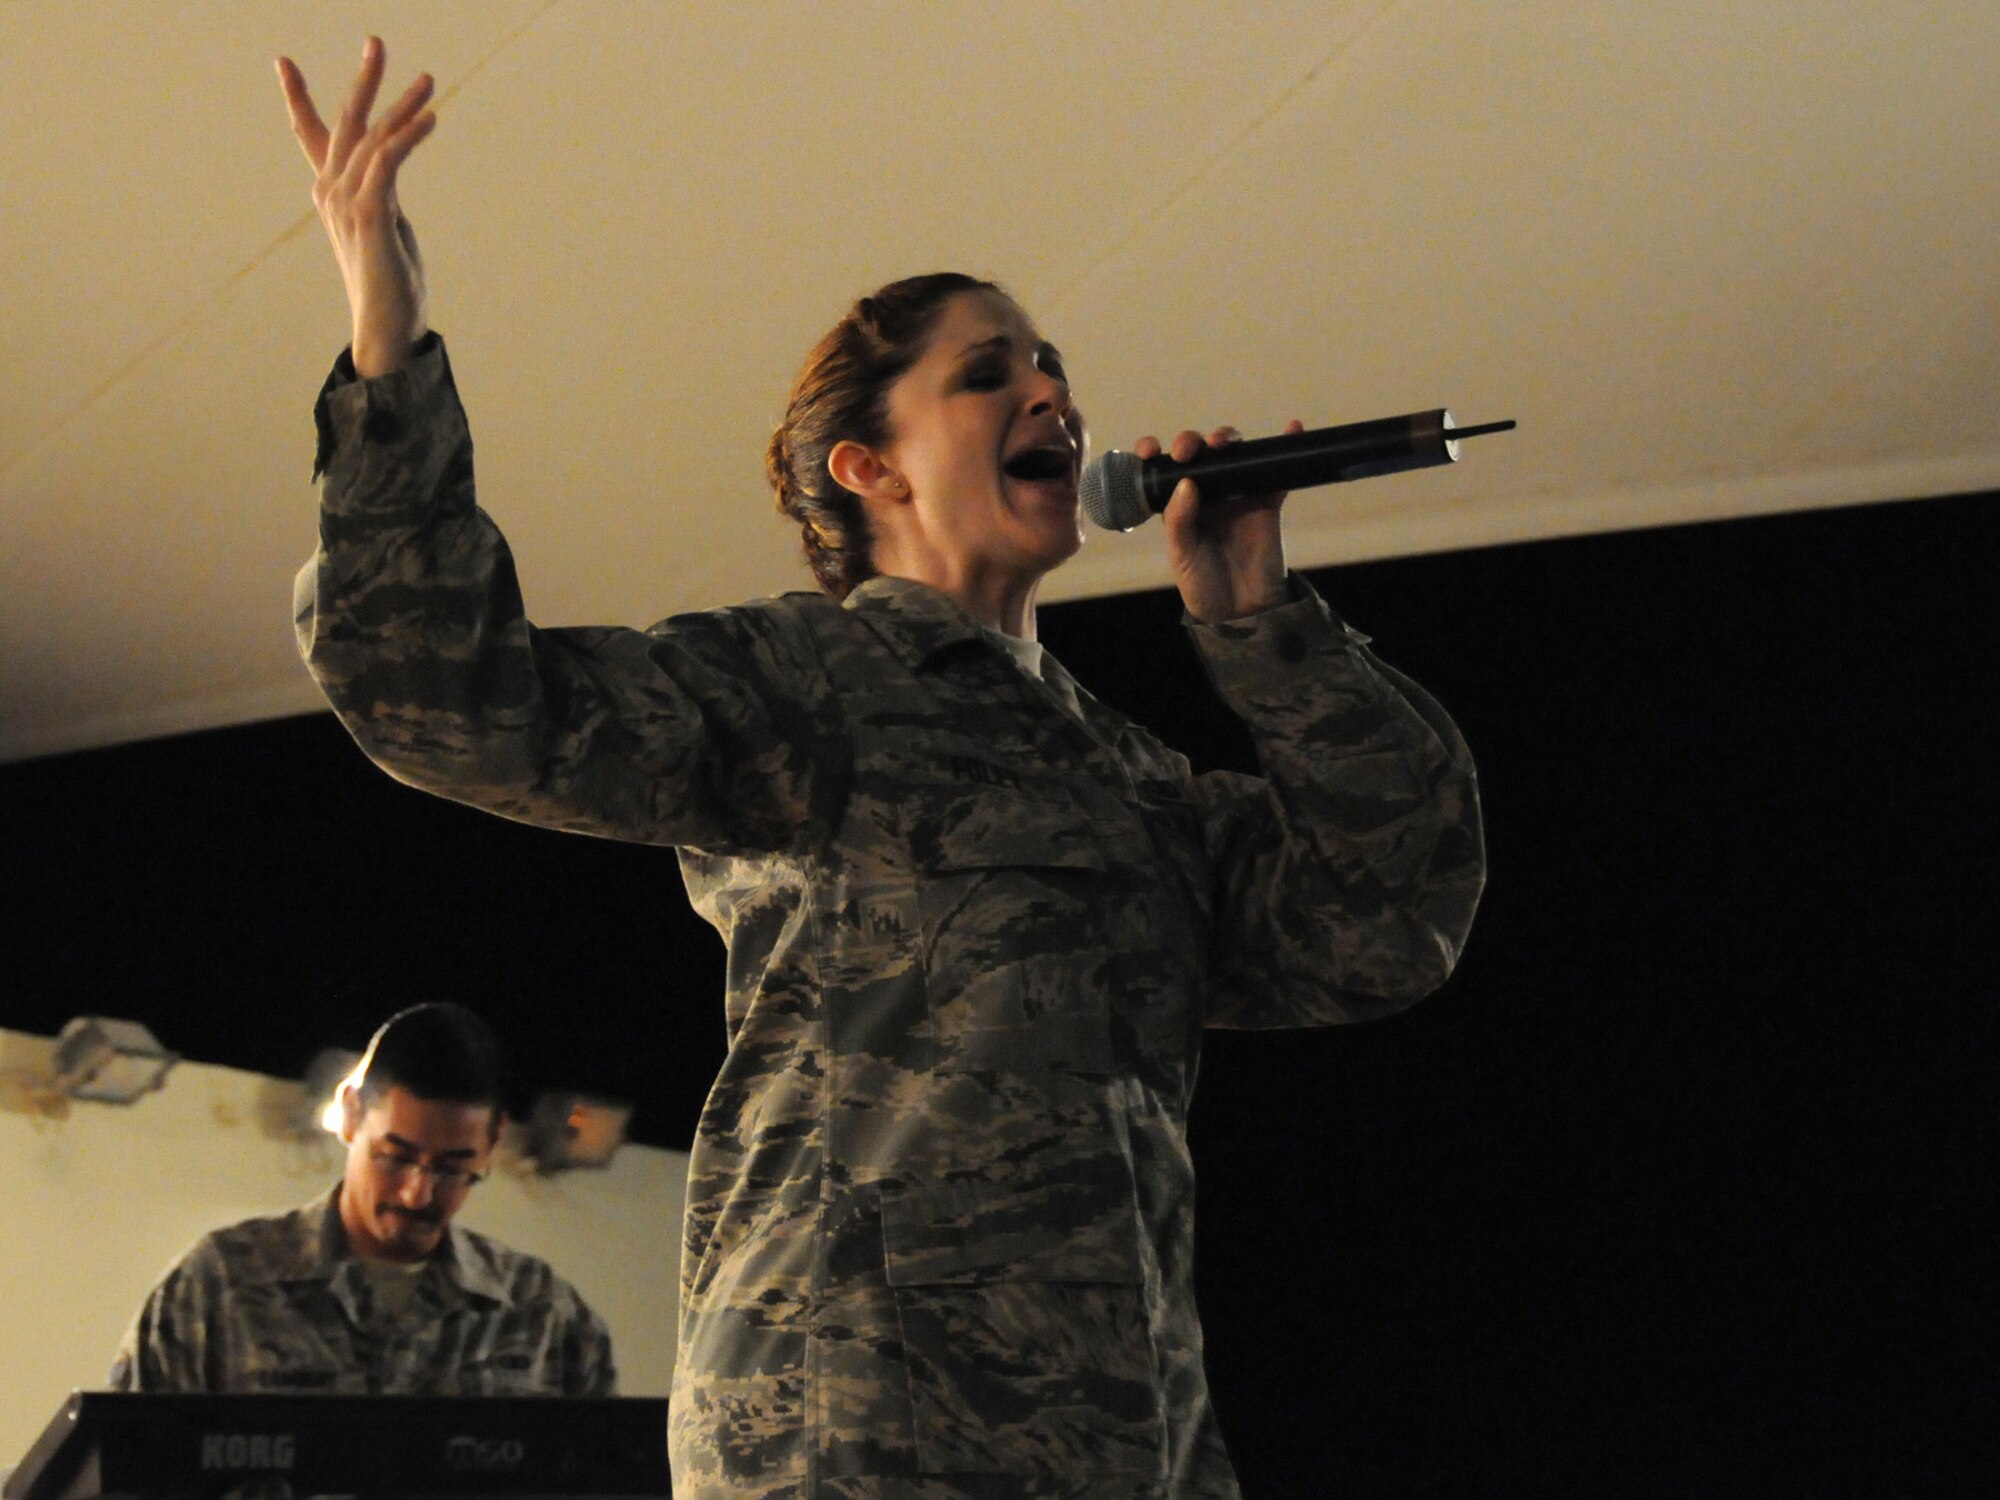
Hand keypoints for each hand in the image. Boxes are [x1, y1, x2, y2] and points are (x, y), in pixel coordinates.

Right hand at [276, 37, 435, 376]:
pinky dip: (409, 137)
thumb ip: (380, 194)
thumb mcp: (384, 226)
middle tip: (376, 42)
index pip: (311, 136)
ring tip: (428, 80)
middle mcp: (331, 192)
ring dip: (403, 105)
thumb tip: (386, 171)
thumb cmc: (390, 282)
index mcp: (331, 193)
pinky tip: (431, 119)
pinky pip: (389, 162)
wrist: (385, 325)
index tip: (281, 62)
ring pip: (372, 138)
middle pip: (344, 124)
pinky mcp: (370, 214)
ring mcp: (347, 202)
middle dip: (362, 81)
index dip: (298, 99)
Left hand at [1133, 421, 1301, 621]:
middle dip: (1192, 442)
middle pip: (1200, 453)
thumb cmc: (1203, 583)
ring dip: (1228, 439)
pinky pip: (1276, 470)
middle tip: (1188, 451)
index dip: (1156, 453)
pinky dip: (1285, 446)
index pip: (1165, 470)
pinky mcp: (1267, 500)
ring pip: (1234, 454)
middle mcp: (1207, 492)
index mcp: (1179, 503)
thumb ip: (1179, 520)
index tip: (1150, 450)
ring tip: (1223, 442)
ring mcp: (1238, 493)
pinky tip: (1292, 429)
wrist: (1242, 610)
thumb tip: (1186, 482)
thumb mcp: (1181, 554)